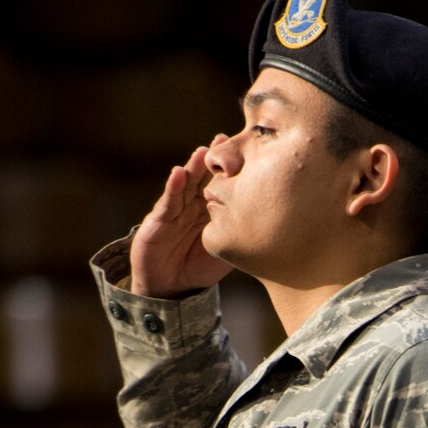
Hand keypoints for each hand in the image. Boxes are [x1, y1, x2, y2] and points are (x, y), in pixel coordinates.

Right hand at [128, 141, 233, 297]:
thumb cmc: (198, 269)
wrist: (170, 287)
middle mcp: (193, 205)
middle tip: (225, 140)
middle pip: (204, 178)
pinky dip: (173, 187)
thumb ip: (239, 238)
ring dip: (193, 167)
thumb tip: (269, 230)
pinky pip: (168, 202)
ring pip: (186, 184)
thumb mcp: (225, 253)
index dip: (232, 171)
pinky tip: (179, 173)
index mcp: (211, 210)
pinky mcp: (158, 219)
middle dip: (213, 160)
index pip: (223, 186)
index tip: (247, 153)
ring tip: (203, 151)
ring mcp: (176, 210)